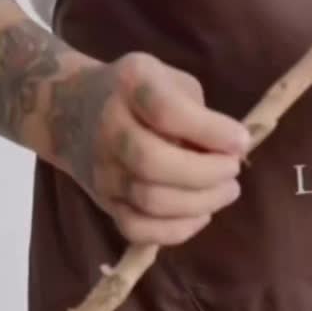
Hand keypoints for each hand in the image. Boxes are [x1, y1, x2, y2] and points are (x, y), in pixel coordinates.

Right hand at [48, 52, 249, 244]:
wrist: (70, 109)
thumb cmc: (138, 94)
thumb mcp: (169, 80)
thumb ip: (197, 110)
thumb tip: (230, 152)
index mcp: (130, 84)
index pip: (168, 111)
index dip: (211, 131)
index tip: (241, 141)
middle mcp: (109, 127)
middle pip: (153, 162)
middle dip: (206, 173)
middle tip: (232, 171)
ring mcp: (102, 169)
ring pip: (150, 201)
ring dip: (200, 203)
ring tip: (225, 191)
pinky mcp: (103, 202)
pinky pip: (138, 230)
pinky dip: (176, 230)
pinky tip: (200, 215)